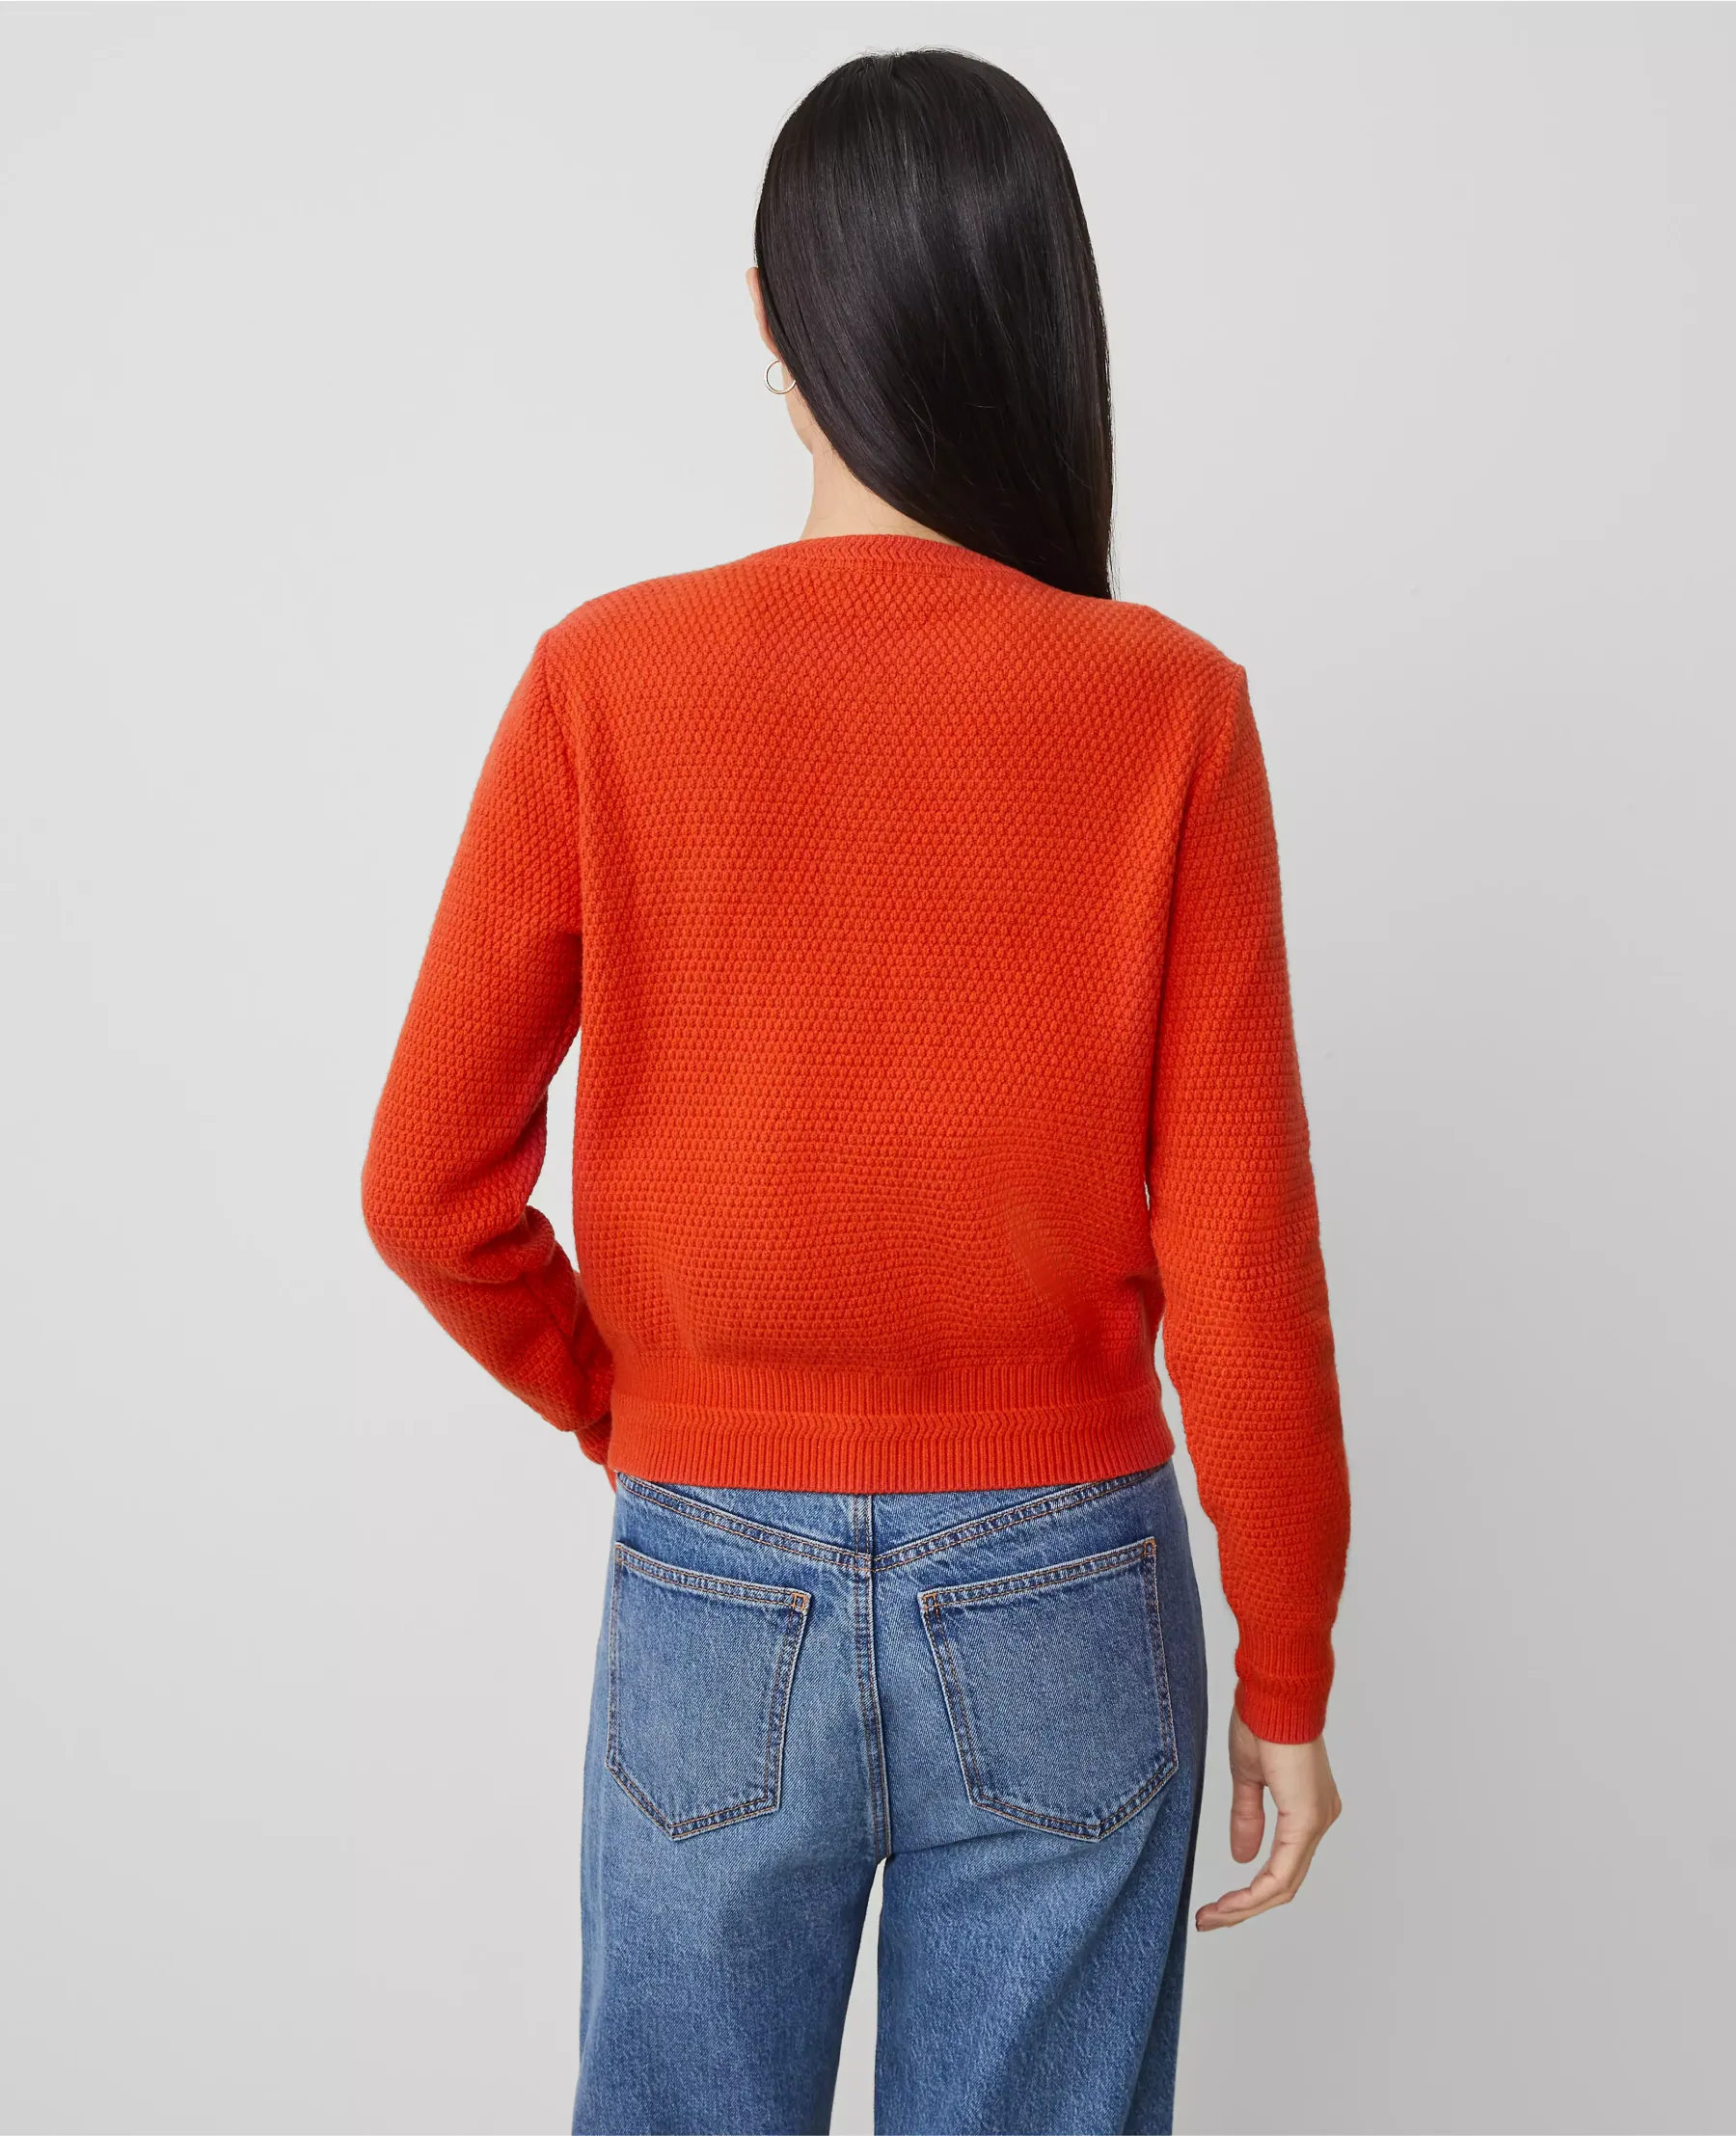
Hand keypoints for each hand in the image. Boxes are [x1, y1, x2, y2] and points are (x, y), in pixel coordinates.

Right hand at [1194, 1708, 1340, 1930]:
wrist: (1273, 1692)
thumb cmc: (1262, 1719)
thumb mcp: (1248, 1777)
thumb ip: (1248, 1817)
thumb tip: (1242, 1856)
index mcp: (1307, 1808)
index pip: (1282, 1867)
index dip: (1250, 1893)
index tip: (1216, 1905)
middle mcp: (1319, 1819)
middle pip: (1285, 1883)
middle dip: (1245, 1908)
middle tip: (1210, 1918)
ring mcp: (1317, 1821)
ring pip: (1285, 1884)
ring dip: (1246, 1906)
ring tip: (1213, 1916)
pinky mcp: (1308, 1819)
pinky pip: (1284, 1872)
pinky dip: (1257, 1893)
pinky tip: (1233, 1903)